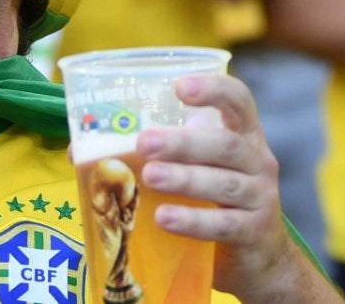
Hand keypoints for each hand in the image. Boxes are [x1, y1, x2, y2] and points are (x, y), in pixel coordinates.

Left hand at [139, 74, 316, 302]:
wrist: (259, 258)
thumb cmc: (219, 204)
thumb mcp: (201, 172)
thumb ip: (159, 157)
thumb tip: (84, 150)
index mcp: (244, 136)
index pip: (239, 101)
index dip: (214, 90)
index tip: (180, 86)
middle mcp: (258, 160)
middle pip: (226, 144)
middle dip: (184, 142)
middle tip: (145, 142)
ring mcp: (260, 197)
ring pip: (224, 183)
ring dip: (185, 178)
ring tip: (150, 176)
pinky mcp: (254, 232)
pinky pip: (224, 224)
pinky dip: (193, 221)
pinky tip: (164, 218)